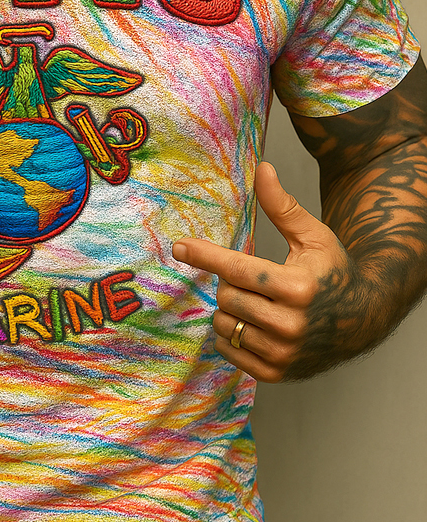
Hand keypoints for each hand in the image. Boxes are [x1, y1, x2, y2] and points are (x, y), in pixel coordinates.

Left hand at [172, 161, 347, 382]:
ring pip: (224, 323)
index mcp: (299, 287)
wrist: (362, 320)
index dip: (205, 254)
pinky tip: (252, 324)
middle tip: (251, 279)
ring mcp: (283, 352)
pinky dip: (230, 334)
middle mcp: (291, 324)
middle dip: (230, 283)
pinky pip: (228, 349)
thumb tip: (262, 169)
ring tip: (255, 301)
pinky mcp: (276, 372)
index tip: (179, 246)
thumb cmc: (332, 272)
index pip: (237, 269)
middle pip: (227, 296)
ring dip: (229, 308)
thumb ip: (282, 206)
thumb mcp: (313, 236)